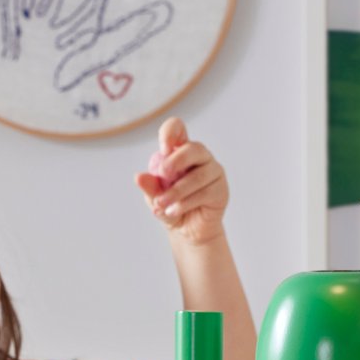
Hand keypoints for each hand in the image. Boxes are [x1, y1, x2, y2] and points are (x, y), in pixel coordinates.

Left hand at [136, 117, 228, 248]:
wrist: (186, 230)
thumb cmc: (170, 206)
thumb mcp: (155, 197)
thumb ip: (150, 186)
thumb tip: (139, 177)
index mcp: (180, 150)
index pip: (178, 128)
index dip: (171, 132)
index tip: (163, 149)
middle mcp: (199, 157)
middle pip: (193, 148)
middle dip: (176, 161)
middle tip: (162, 173)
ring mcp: (213, 172)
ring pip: (198, 176)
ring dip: (177, 191)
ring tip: (161, 204)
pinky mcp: (221, 189)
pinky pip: (204, 193)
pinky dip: (185, 203)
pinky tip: (173, 211)